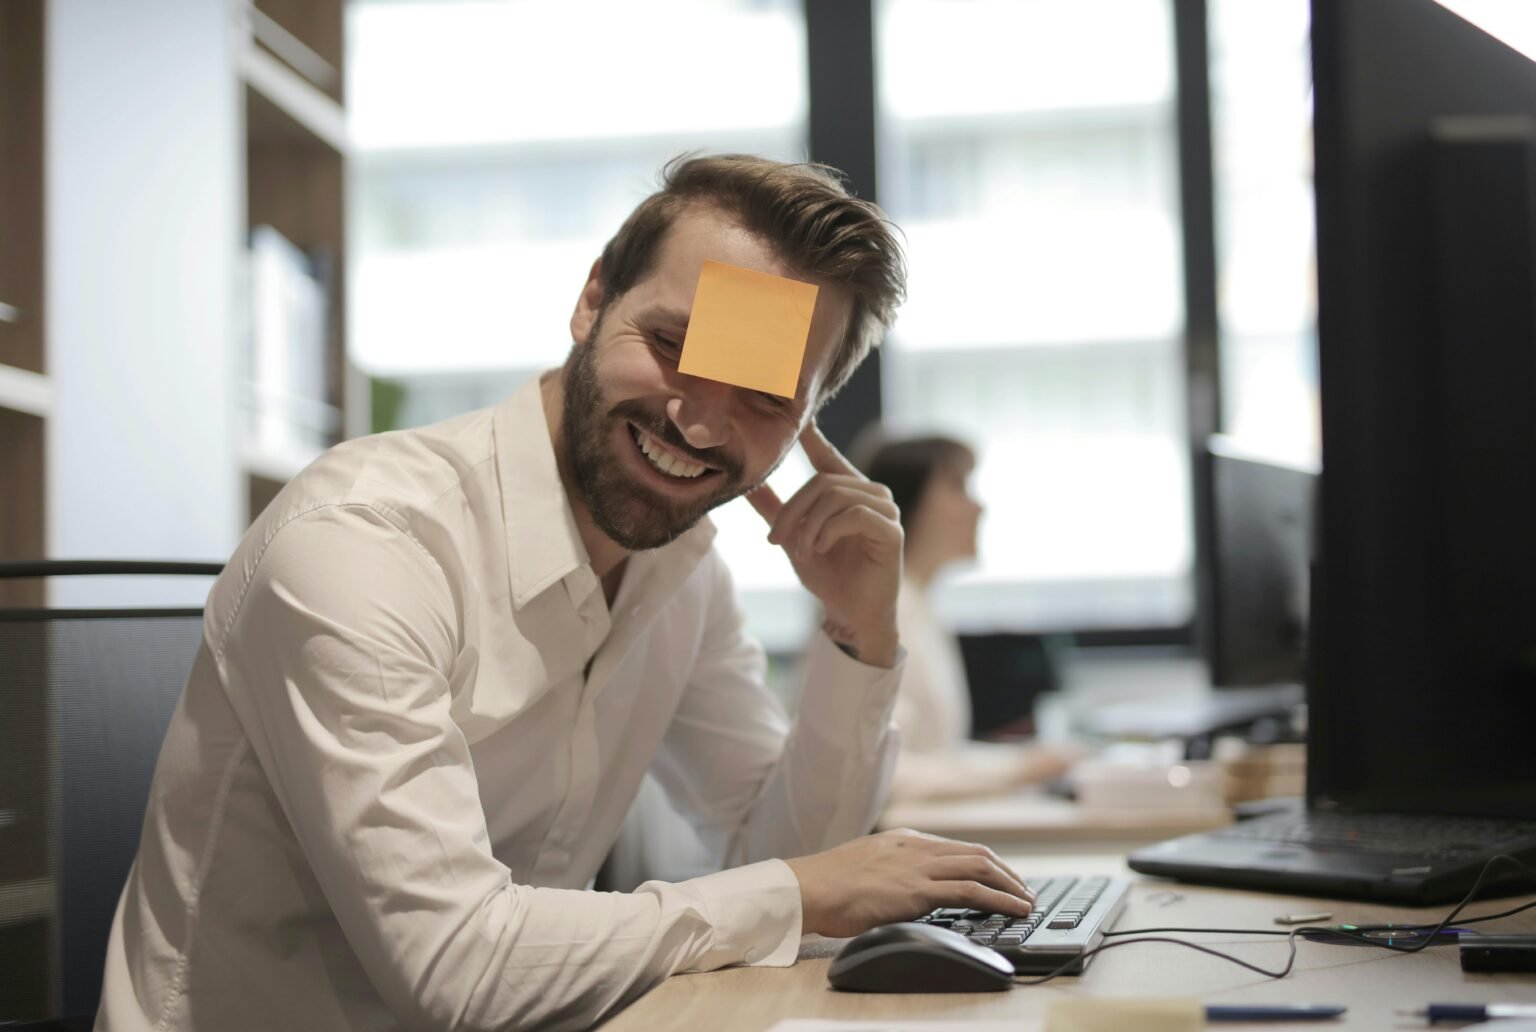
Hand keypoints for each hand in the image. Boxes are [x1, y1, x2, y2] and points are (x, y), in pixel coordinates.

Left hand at [746, 423, 902, 666]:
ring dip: (808, 524)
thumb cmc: (828, 575)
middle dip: (792, 509)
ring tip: (802, 549)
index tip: (798, 420)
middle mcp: (871, 494)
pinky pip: (854, 514)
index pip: (828, 457)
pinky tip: (820, 549)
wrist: (850, 613)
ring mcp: (886, 510)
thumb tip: (748, 484)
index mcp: (848, 492)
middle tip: (775, 538)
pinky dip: (828, 531)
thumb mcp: (793, 539)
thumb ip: (775, 510)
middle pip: (822, 481)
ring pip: (836, 495)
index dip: (812, 438)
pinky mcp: (892, 530)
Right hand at [783, 829, 1035, 938]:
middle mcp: (916, 847)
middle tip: (1023, 890)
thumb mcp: (865, 866)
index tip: (1000, 878)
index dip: (985, 863)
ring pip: (980, 867)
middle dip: (1006, 872)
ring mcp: (918, 866)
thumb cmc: (828, 884)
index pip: (957, 848)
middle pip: (976, 853)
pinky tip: (1013, 909)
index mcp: (903, 840)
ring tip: (1026, 902)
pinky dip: (999, 898)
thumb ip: (890, 870)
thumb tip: (903, 886)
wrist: (808, 888)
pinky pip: (971, 890)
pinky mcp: (917, 889)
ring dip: (1010, 885)